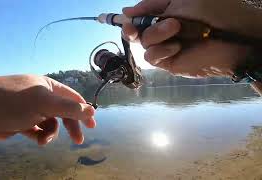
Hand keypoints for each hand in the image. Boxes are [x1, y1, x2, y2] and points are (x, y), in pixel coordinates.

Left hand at [0, 75, 95, 144]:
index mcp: (46, 86)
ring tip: (43, 140)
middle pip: (63, 112)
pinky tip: (37, 141)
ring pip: (50, 123)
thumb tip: (91, 110)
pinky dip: (39, 136)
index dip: (84, 110)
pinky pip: (37, 130)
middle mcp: (39, 97)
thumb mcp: (42, 103)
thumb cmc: (9, 101)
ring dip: (51, 133)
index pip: (72, 97)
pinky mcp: (20, 123)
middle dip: (71, 125)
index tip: (93, 125)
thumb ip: (68, 107)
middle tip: (79, 140)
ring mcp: (29, 110)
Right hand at [122, 0, 261, 77]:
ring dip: (156, 34)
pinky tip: (177, 46)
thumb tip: (125, 12)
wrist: (232, 33)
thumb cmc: (211, 11)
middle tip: (135, 25)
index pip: (138, 20)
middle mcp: (161, 33)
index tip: (124, 19)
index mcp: (163, 16)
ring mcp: (165, 48)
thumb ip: (151, 6)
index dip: (128, 21)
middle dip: (134, 29)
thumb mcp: (178, 0)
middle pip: (135, 34)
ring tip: (176, 28)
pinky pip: (152, 57)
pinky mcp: (169, 63)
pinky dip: (161, 49)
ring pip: (143, 45)